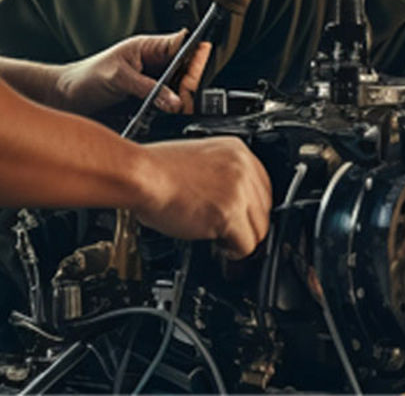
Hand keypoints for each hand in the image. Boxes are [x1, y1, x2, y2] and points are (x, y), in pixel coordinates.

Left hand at [55, 30, 210, 116]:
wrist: (66, 98)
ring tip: (179, 108)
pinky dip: (172, 112)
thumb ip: (149, 88)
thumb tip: (176, 100)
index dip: (195, 54)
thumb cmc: (87, 78)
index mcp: (148, 48)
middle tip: (185, 98)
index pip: (181, 44)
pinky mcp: (148, 102)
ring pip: (180, 90)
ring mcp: (152, 83)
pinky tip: (172, 116)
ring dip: (182, 100)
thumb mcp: (119, 78)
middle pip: (186, 70)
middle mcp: (154, 64)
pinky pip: (169, 106)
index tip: (200, 66)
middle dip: (190, 83)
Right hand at [134, 137, 270, 258]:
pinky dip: (235, 253)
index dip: (251, 207)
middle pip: (264, 209)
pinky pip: (247, 245)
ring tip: (224, 242)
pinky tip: (222, 249)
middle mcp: (243, 168)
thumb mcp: (198, 160)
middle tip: (231, 234)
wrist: (140, 175)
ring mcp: (238, 190)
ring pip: (259, 229)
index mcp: (236, 151)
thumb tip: (230, 200)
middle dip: (248, 224)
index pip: (263, 186)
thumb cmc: (155, 170)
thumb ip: (221, 176)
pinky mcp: (229, 213)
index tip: (243, 218)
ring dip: (242, 240)